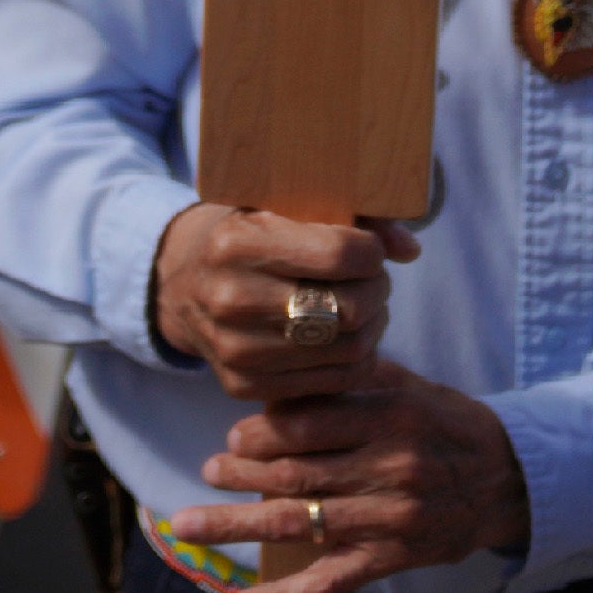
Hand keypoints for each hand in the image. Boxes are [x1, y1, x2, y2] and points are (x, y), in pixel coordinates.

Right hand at [150, 202, 417, 399]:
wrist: (183, 283)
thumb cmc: (250, 235)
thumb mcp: (285, 206)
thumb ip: (354, 217)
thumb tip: (410, 250)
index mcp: (236, 243)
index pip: (339, 255)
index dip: (371, 253)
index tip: (368, 250)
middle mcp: (230, 300)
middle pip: (347, 309)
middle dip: (377, 290)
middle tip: (372, 279)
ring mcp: (234, 350)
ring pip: (347, 348)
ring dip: (372, 325)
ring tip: (363, 305)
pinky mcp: (243, 387)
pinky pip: (333, 381)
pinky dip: (355, 358)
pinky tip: (346, 334)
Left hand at [168, 360, 533, 592]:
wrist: (507, 479)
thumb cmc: (445, 425)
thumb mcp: (408, 386)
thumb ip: (351, 381)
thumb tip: (280, 382)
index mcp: (391, 417)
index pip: (309, 425)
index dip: (262, 432)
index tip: (234, 435)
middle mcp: (389, 469)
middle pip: (296, 474)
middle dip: (241, 474)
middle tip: (209, 470)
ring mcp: (388, 521)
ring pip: (300, 525)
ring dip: (237, 526)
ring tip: (188, 525)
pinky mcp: (389, 561)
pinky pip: (326, 585)